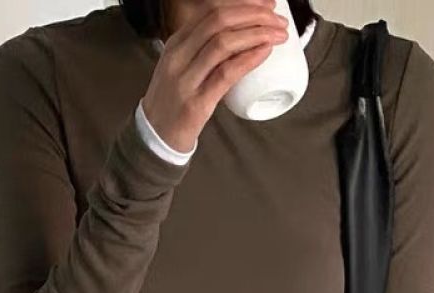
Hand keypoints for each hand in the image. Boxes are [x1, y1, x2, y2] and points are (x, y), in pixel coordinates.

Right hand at [141, 1, 288, 153]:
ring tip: (278, 35)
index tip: (267, 5)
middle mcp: (179, 55)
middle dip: (254, 14)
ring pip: (224, 42)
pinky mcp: (196, 102)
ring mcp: (185, 78)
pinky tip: (264, 52)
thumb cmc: (173, 102)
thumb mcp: (182, 66)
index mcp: (177, 42)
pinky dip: (248, 59)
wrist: (154, 137)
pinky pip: (226, 73)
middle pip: (220, 20)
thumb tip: (242, 36)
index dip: (243, 2)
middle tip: (278, 19)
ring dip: (257, 34)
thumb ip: (204, 50)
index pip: (211, 9)